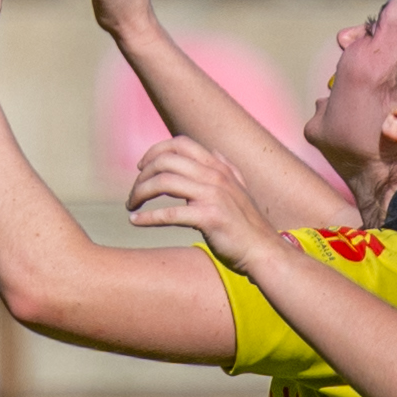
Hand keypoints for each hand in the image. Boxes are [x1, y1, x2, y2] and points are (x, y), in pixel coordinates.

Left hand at [124, 137, 278, 264]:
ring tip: (131, 205)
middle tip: (134, 193)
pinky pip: (169, 214)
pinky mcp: (210, 218)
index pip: (180, 143)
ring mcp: (213, 196)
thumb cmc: (248, 225)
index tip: (141, 167)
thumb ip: (226, 170)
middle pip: (166, 161)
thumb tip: (214, 152)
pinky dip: (147, 217)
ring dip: (140, 192)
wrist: (265, 252)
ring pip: (163, 182)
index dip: (155, 151)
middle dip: (142, 175)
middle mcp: (216, 176)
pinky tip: (135, 221)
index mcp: (219, 168)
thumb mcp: (240, 190)